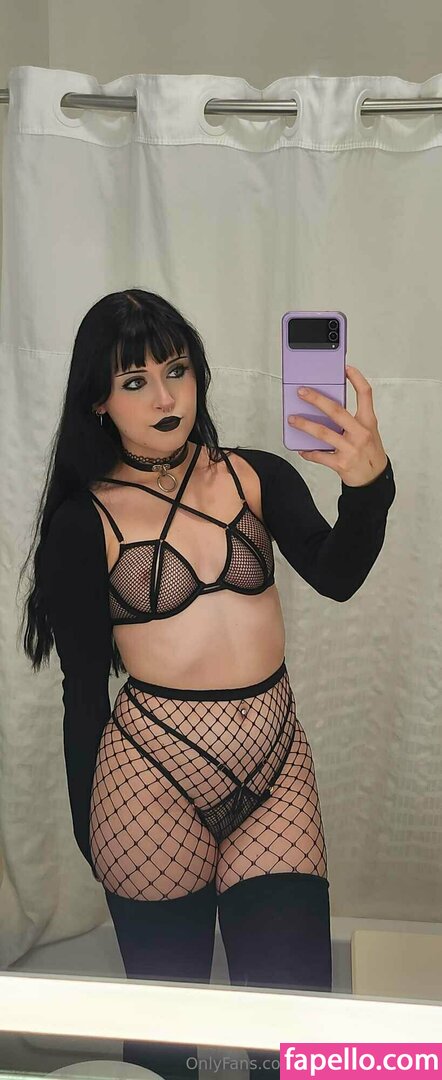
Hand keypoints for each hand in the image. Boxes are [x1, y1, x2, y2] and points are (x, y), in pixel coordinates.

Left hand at [288, 365, 388, 486]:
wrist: (374, 479)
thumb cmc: (369, 452)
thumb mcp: (368, 431)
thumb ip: (352, 419)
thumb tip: (326, 408)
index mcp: (368, 422)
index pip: (365, 394)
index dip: (356, 378)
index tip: (345, 368)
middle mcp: (360, 433)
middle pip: (336, 411)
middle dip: (316, 399)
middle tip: (302, 392)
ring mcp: (350, 448)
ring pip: (323, 433)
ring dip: (304, 425)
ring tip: (292, 419)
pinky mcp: (341, 463)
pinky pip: (319, 455)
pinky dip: (308, 452)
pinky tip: (302, 449)